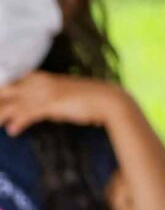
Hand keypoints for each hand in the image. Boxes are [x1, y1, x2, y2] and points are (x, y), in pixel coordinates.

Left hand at [0, 73, 130, 135]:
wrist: (108, 100)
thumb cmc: (85, 99)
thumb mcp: (59, 96)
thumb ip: (40, 104)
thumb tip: (22, 119)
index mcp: (41, 77)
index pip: (11, 83)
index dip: (1, 94)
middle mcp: (40, 82)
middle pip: (7, 91)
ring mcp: (45, 92)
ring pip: (13, 104)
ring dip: (1, 115)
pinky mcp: (52, 104)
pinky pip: (28, 114)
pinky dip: (18, 123)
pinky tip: (12, 131)